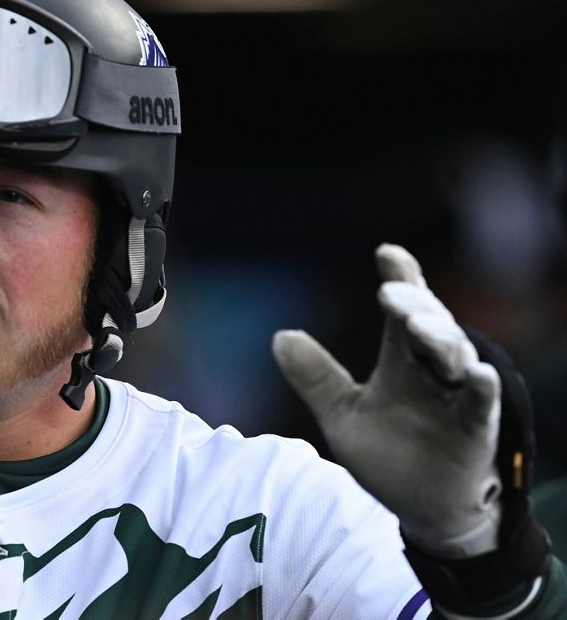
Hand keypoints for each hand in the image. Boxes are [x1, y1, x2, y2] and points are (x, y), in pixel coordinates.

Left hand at [272, 244, 501, 556]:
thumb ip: (316, 378)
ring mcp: (458, 397)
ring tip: (418, 325)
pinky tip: (476, 374)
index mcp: (403, 359)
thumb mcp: (343, 415)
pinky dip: (480, 387)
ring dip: (439, 338)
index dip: (401, 280)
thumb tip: (279, 336)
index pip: (403, 311)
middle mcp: (432, 370)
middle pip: (429, 325)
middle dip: (413, 306)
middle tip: (390, 295)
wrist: (420, 509)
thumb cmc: (389, 455)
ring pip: (455, 356)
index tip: (387, 253)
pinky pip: (481, 404)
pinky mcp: (475, 429)